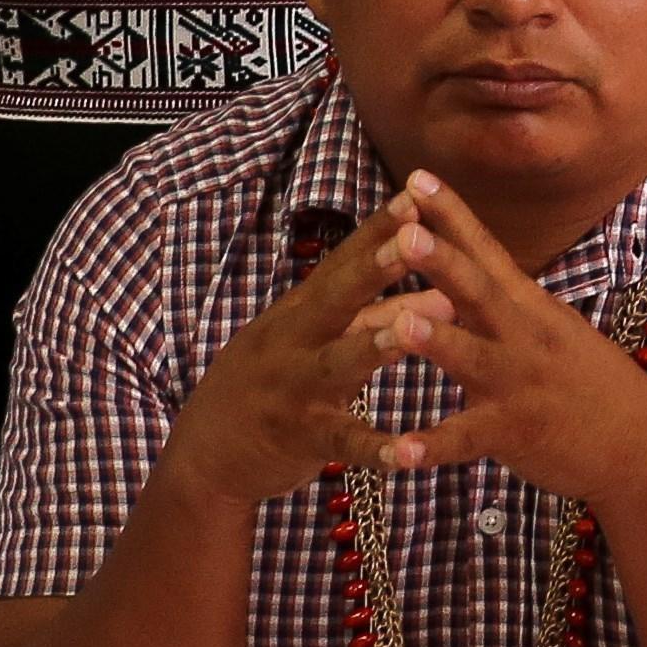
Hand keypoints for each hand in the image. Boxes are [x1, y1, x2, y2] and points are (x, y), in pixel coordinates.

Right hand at [156, 206, 406, 516]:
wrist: (205, 455)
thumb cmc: (273, 384)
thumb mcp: (313, 342)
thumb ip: (374, 317)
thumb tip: (441, 290)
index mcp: (300, 312)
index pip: (342, 261)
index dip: (378, 228)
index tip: (418, 192)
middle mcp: (294, 341)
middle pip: (337, 298)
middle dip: (377, 267)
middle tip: (419, 236)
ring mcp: (295, 389)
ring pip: (339, 364)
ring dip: (377, 344)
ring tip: (414, 331)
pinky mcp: (300, 439)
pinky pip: (341, 443)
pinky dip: (374, 449)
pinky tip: (407, 454)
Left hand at [369, 172, 646, 515]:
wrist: (644, 445)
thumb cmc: (592, 385)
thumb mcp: (552, 329)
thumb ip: (506, 304)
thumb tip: (462, 272)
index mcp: (529, 307)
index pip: (487, 249)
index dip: (452, 214)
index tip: (416, 177)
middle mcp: (524, 336)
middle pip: (477, 290)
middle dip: (440, 259)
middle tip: (402, 232)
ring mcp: (519, 384)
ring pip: (470, 358)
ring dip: (436, 340)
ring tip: (398, 324)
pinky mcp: (515, 432)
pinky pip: (467, 439)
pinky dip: (433, 446)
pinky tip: (398, 453)